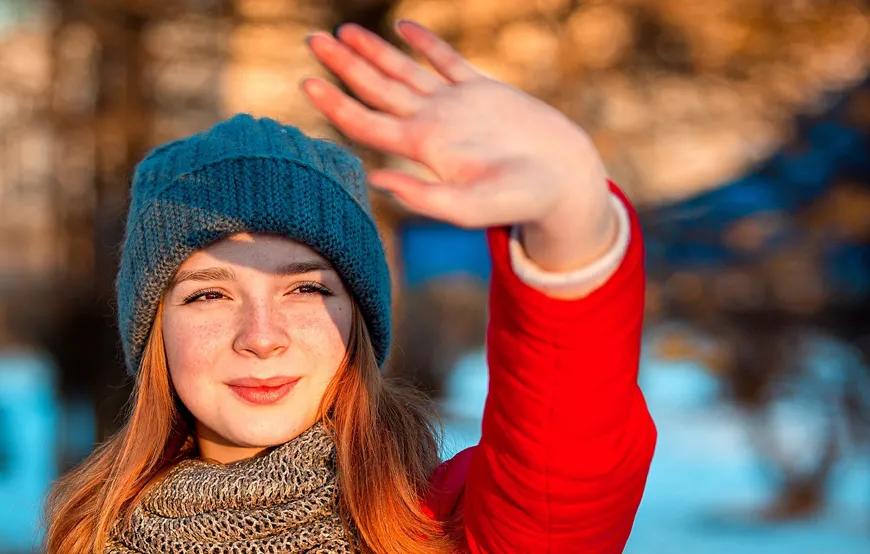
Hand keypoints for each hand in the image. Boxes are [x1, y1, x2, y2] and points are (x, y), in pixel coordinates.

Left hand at [301, 19, 612, 239]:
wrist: (563, 182)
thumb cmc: (518, 202)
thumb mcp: (469, 208)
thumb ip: (423, 198)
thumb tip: (375, 181)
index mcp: (423, 149)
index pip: (367, 123)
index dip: (335, 103)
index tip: (307, 83)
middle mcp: (432, 124)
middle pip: (376, 89)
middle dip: (343, 65)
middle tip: (312, 40)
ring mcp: (456, 105)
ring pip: (404, 71)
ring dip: (373, 51)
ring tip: (343, 31)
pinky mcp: (483, 90)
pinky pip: (447, 60)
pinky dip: (425, 43)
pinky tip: (404, 28)